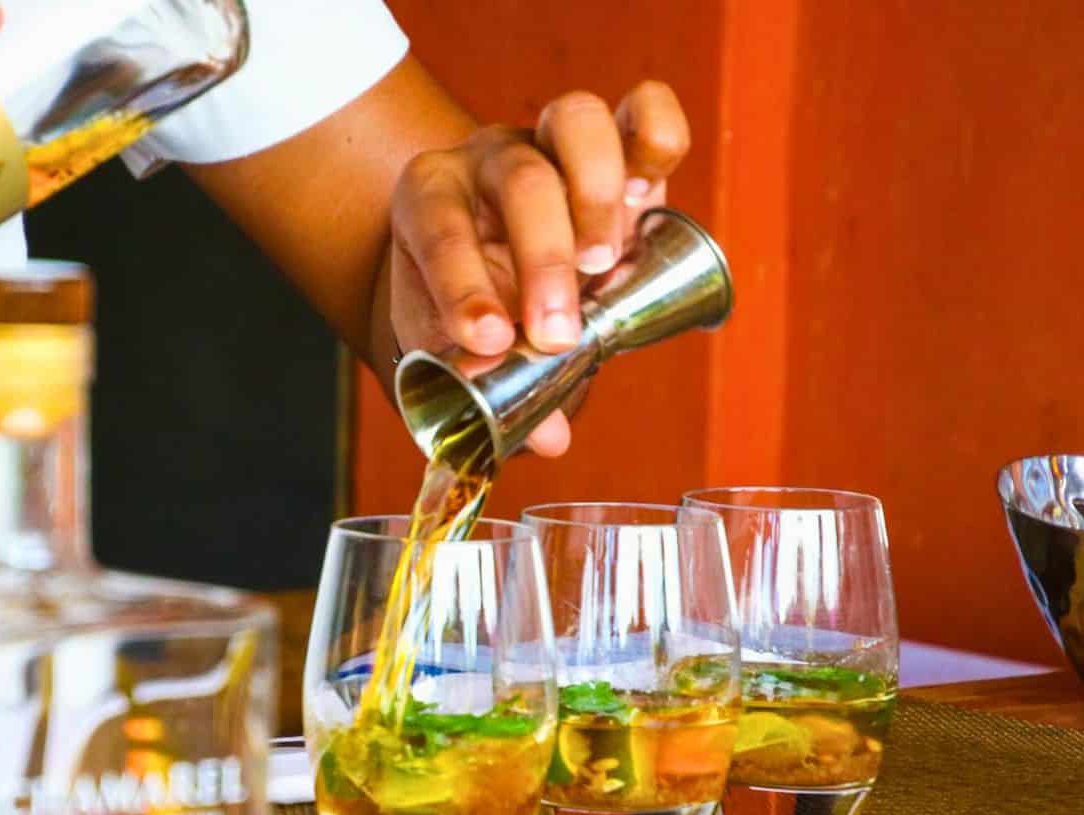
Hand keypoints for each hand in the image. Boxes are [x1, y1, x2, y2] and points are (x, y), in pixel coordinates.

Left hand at [387, 82, 689, 456]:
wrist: (492, 261)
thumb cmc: (466, 304)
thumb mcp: (452, 347)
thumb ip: (492, 390)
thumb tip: (549, 438)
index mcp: (428, 197)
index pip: (439, 229)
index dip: (463, 285)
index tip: (490, 341)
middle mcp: (489, 157)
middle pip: (522, 181)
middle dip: (544, 261)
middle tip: (559, 334)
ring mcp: (553, 141)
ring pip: (576, 123)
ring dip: (598, 198)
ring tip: (605, 267)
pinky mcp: (616, 143)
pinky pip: (643, 108)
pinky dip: (655, 139)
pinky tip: (650, 196)